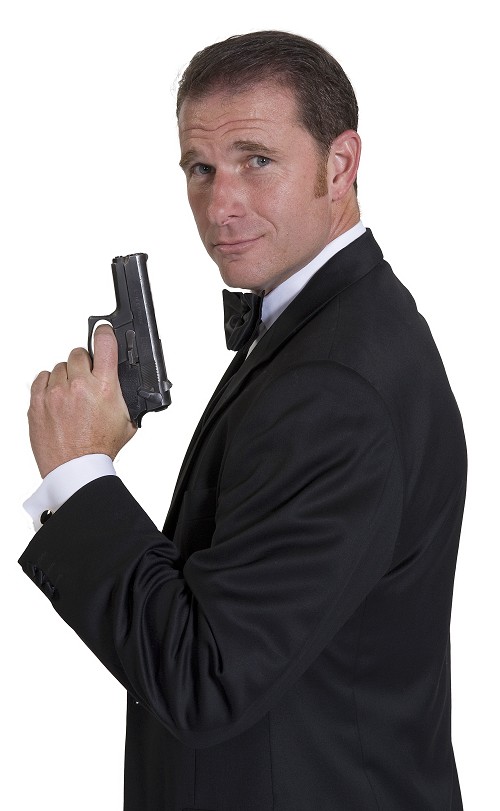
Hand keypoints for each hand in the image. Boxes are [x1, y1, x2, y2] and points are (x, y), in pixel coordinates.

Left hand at [28, 325, 136, 477]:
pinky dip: (49, 384)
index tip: (103, 332)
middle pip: (79, 353)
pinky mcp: (38, 402)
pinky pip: (42, 378)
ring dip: (67, 376)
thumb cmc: (100, 448)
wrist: (75, 469)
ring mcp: (56, 393)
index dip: (104, 333)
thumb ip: (126, 399)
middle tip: (88, 379)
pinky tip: (57, 397)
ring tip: (72, 396)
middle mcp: (79, 385)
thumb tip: (128, 387)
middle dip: (85, 363)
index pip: (104, 343)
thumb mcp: (127, 421)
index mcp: (105, 387)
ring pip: (60, 367)